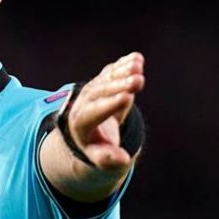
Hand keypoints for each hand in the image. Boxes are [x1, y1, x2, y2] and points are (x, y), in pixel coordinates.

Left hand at [67, 52, 145, 171]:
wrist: (88, 129)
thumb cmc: (96, 146)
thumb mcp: (99, 156)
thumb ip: (108, 158)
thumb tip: (123, 160)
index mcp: (81, 122)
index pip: (94, 111)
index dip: (110, 104)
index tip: (127, 97)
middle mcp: (83, 102)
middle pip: (101, 92)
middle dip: (120, 85)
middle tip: (138, 80)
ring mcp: (92, 89)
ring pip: (106, 78)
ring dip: (123, 71)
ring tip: (138, 65)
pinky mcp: (101, 80)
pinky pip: (111, 71)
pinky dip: (123, 64)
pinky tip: (137, 58)